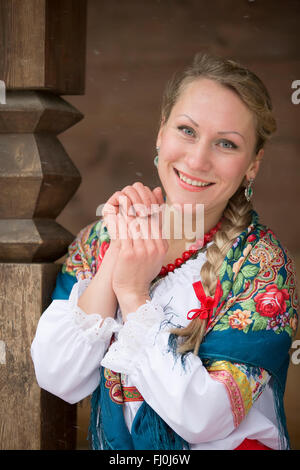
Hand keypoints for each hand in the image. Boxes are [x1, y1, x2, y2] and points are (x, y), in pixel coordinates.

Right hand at [102, 182, 163, 240]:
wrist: (127, 253)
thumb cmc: (143, 239)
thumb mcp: (154, 223)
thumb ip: (158, 208)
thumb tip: (158, 189)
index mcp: (140, 199)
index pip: (147, 190)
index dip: (153, 198)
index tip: (156, 209)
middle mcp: (129, 198)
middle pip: (139, 186)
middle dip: (146, 199)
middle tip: (149, 212)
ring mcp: (119, 201)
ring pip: (130, 189)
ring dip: (137, 200)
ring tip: (141, 214)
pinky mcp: (110, 206)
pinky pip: (119, 195)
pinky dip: (127, 202)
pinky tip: (131, 213)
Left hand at [110, 184, 167, 317]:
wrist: (133, 291)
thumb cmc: (142, 270)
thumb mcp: (155, 252)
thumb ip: (156, 232)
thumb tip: (158, 221)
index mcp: (162, 245)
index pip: (156, 218)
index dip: (147, 203)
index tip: (140, 194)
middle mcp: (154, 246)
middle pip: (146, 217)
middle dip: (137, 202)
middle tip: (129, 191)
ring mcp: (142, 250)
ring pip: (134, 222)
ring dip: (127, 207)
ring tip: (120, 198)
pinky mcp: (128, 254)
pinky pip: (122, 231)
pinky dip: (118, 219)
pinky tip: (113, 212)